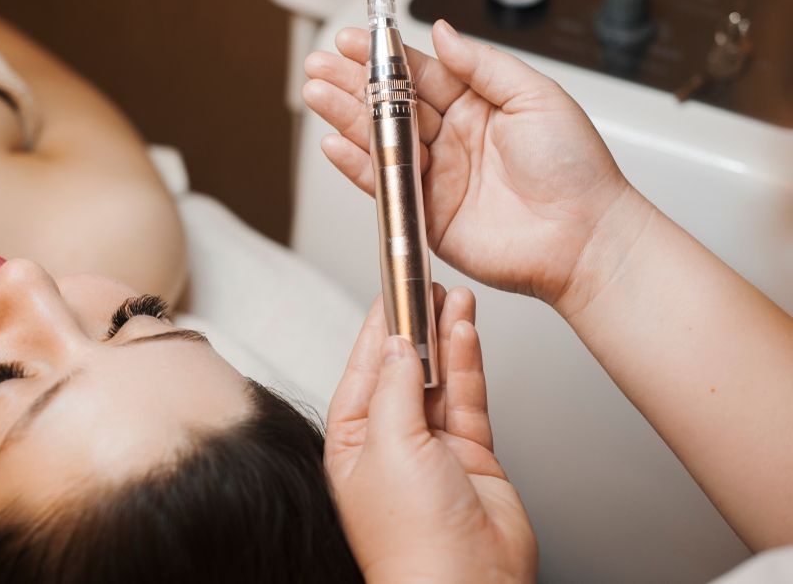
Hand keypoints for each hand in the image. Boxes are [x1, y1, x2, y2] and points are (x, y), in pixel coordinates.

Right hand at [303, 21, 643, 309]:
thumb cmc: (574, 168)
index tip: (356, 40)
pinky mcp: (426, 214)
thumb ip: (483, 65)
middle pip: (392, 106)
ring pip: (381, 141)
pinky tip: (335, 144)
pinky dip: (358, 166)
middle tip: (320, 63)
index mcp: (477, 106)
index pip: (420, 74)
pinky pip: (384, 186)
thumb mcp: (536, 95)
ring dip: (346, 118)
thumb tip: (442, 32)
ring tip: (315, 93)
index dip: (385, 58)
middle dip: (353, 84)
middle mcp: (452, 139)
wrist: (583, 236)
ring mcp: (436, 176)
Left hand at [326, 286, 535, 583]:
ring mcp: (433, 448)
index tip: (391, 291)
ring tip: (453, 296)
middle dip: (415, 326)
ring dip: (445, 337)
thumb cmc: (411, 538)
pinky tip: (467, 332)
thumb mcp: (388, 446)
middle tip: (427, 285)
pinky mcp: (471, 454)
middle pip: (402, 369)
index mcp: (351, 443)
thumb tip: (398, 348)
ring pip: (438, 378)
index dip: (378, 327)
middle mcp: (390, 443)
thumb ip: (394, 390)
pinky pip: (467, 398)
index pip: (363, 369)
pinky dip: (468, 364)